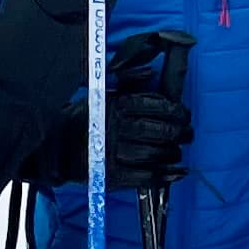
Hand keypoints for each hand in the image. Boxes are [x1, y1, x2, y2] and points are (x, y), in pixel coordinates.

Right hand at [106, 32, 192, 192]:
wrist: (60, 147)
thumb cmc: (90, 118)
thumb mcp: (104, 94)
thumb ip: (128, 80)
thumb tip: (150, 72)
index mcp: (115, 105)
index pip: (152, 105)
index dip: (174, 110)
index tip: (184, 114)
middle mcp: (115, 128)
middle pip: (156, 131)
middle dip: (179, 132)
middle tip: (188, 134)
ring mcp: (113, 153)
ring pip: (153, 154)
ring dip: (172, 154)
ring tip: (178, 152)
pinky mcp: (113, 176)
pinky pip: (145, 177)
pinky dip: (164, 176)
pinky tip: (177, 173)